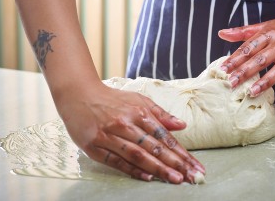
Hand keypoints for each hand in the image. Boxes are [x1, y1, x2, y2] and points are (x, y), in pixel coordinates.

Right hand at [55, 82, 204, 183]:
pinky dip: (132, 169)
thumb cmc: (112, 99)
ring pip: (138, 154)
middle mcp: (126, 124)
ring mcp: (109, 135)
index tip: (195, 165)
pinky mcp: (94, 146)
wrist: (79, 95)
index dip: (182, 152)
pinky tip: (148, 177)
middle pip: (154, 147)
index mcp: (139, 112)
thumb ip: (160, 114)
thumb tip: (182, 125)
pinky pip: (116, 160)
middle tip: (193, 176)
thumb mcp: (138, 100)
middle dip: (176, 163)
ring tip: (176, 179)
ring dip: (158, 168)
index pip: (165, 136)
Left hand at [218, 12, 274, 103]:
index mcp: (269, 34)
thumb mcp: (267, 26)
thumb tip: (222, 34)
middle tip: (232, 83)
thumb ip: (244, 32)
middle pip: (261, 59)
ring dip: (266, 81)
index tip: (223, 69)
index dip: (236, 58)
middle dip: (246, 71)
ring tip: (252, 92)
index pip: (249, 47)